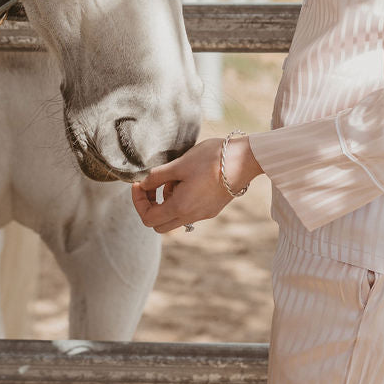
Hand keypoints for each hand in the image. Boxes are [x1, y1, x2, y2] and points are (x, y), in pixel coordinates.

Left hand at [131, 135, 262, 234]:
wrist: (246, 159)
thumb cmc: (212, 159)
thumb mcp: (179, 164)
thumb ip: (157, 176)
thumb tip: (142, 184)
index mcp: (181, 207)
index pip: (148, 218)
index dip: (138, 202)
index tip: (138, 183)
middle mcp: (192, 216)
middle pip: (160, 224)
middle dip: (150, 205)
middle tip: (151, 185)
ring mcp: (204, 214)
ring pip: (175, 218)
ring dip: (167, 201)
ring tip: (174, 177)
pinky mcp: (212, 208)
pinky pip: (189, 212)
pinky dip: (181, 199)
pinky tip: (188, 180)